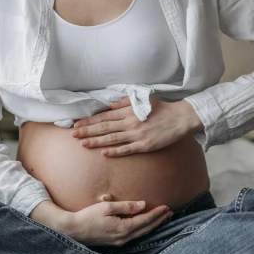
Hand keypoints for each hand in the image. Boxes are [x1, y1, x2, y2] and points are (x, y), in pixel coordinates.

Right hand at [67, 194, 173, 245]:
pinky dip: (143, 229)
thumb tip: (143, 205)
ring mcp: (119, 242)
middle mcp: (123, 238)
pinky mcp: (115, 242)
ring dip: (152, 225)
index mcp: (123, 229)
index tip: (166, 207)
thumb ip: (126, 206)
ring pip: (141, 233)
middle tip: (170, 213)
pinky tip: (145, 225)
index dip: (157, 214)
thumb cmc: (88, 216)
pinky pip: (134, 235)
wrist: (73, 230)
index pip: (145, 220)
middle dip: (159, 220)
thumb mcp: (107, 207)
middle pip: (146, 229)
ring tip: (162, 218)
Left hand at [71, 95, 191, 156]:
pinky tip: (104, 153)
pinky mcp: (145, 145)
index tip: (77, 123)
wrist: (180, 118)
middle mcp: (130, 122)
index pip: (104, 116)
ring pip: (112, 139)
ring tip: (83, 143)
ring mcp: (137, 135)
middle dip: (87, 131)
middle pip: (104, 127)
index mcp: (129, 110)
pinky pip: (127, 149)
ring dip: (96, 141)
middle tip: (73, 134)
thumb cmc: (161, 108)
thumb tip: (109, 106)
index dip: (89, 120)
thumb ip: (124, 103)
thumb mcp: (142, 100)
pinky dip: (115, 151)